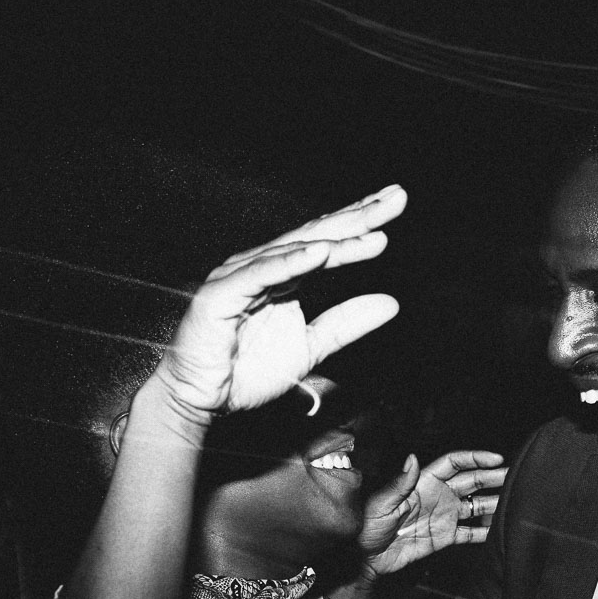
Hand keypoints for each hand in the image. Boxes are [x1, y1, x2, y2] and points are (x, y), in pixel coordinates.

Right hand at [152, 185, 406, 426]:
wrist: (201, 401)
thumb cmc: (246, 371)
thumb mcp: (311, 347)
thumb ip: (346, 323)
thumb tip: (392, 302)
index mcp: (283, 274)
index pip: (327, 242)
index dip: (360, 225)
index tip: (396, 206)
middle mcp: (262, 267)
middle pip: (315, 236)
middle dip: (356, 216)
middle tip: (396, 197)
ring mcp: (240, 277)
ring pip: (292, 250)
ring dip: (333, 238)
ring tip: (370, 227)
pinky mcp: (221, 294)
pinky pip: (260, 274)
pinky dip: (289, 262)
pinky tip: (320, 252)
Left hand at [358, 450, 506, 579]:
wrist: (365, 558)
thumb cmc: (367, 526)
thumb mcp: (382, 503)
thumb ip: (401, 484)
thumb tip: (413, 459)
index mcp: (424, 483)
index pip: (454, 463)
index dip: (475, 458)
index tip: (495, 458)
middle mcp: (437, 496)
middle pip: (471, 481)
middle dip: (493, 477)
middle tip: (515, 476)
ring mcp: (443, 516)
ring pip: (475, 505)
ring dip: (493, 502)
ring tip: (515, 500)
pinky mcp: (444, 537)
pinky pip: (469, 533)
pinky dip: (485, 532)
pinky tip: (500, 530)